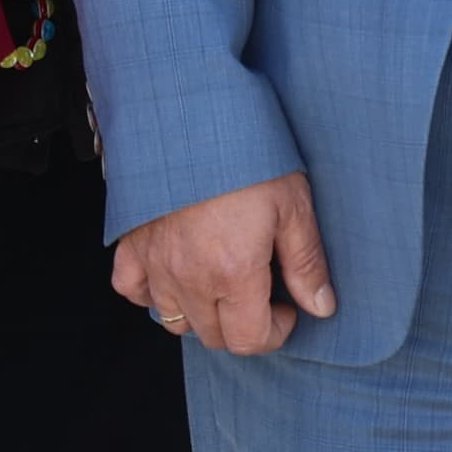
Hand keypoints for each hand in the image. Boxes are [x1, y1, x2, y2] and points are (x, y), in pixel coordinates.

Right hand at [110, 172, 334, 356]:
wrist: (188, 111)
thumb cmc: (243, 153)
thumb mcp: (292, 204)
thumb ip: (306, 263)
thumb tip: (321, 308)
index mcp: (232, 272)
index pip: (249, 340)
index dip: (276, 332)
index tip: (286, 307)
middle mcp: (189, 275)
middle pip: (213, 335)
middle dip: (242, 325)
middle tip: (259, 293)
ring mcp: (155, 260)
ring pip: (172, 319)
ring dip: (200, 314)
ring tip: (219, 286)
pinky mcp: (131, 240)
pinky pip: (130, 287)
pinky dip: (149, 292)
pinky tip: (172, 276)